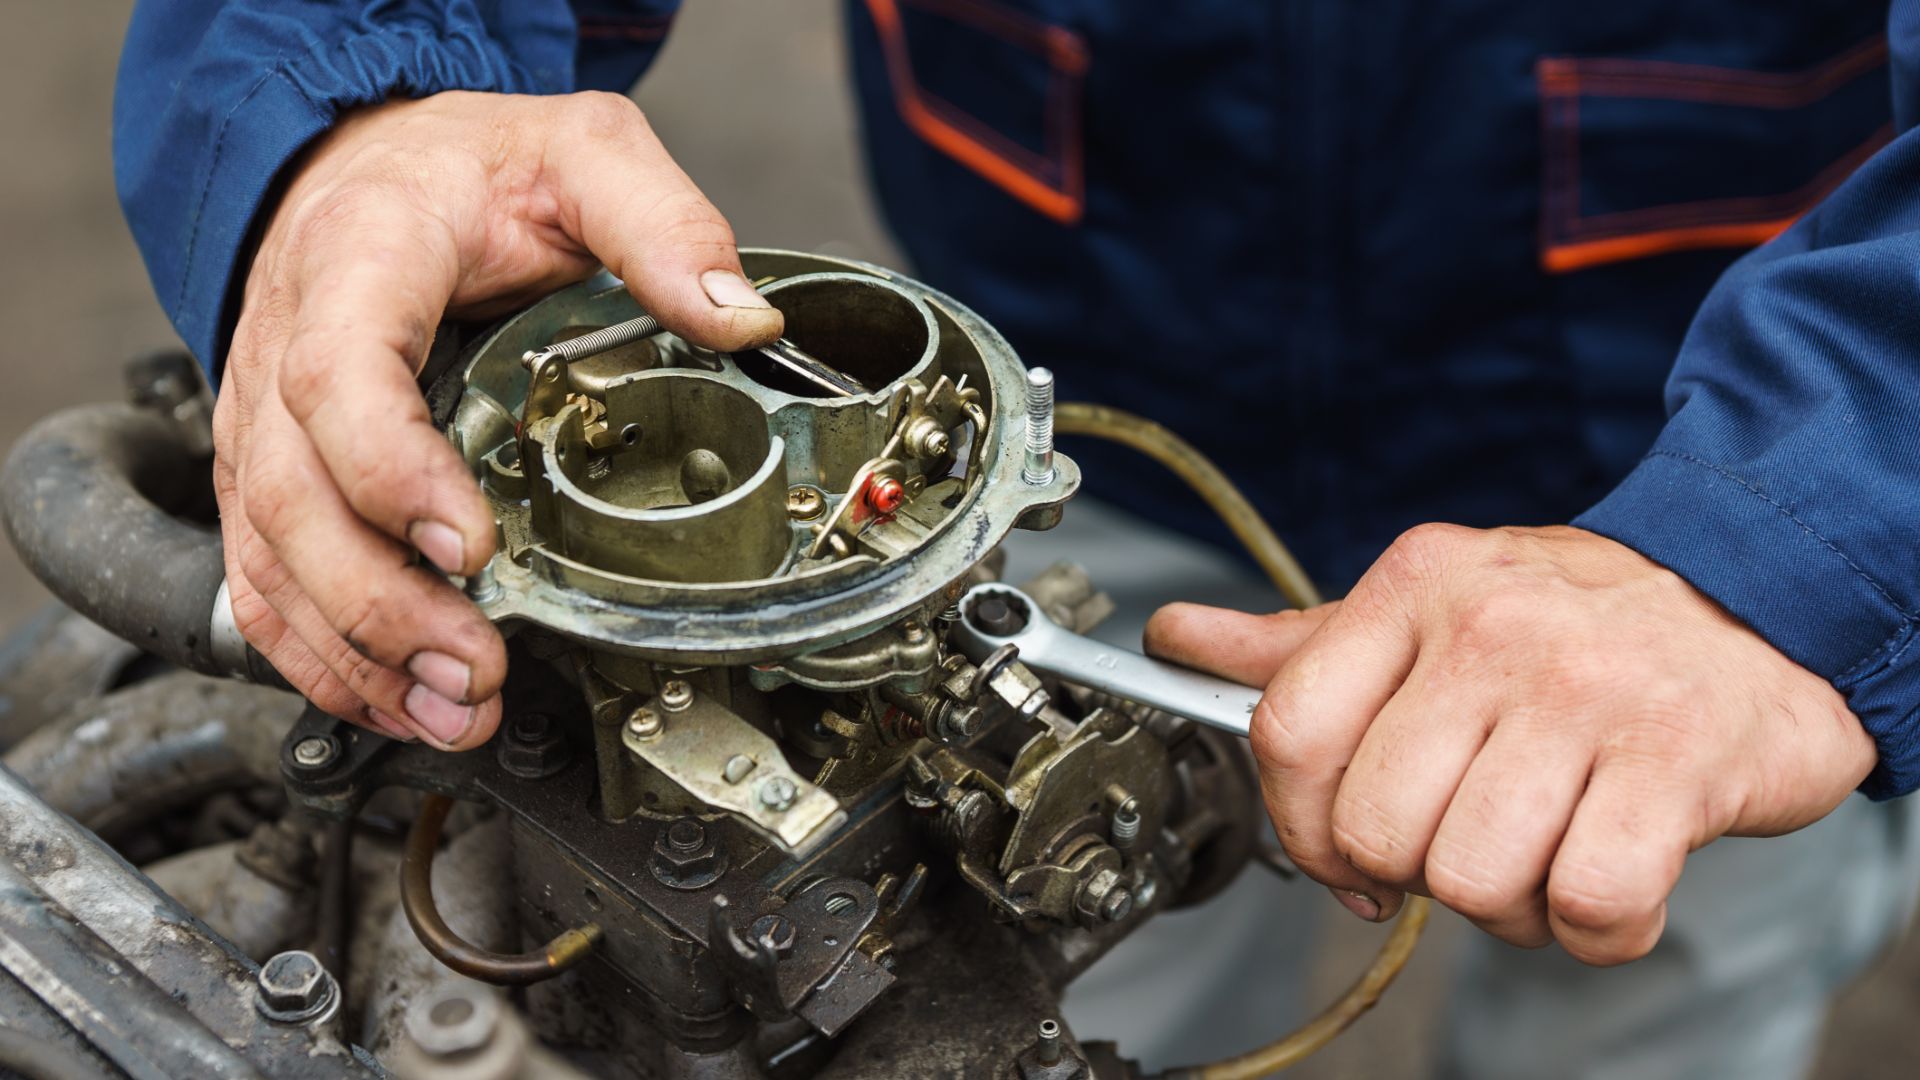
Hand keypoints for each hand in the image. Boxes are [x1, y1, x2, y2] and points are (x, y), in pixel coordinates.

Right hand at [218, 91, 781, 748]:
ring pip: (270, 555)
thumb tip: (743, 320)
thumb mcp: (581, 154)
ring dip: (353, 650)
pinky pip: (263, 578)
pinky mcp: (270, 473)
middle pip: (294, 495)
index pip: (342, 376)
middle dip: (379, 602)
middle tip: (471, 667)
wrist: (371, 168)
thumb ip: (661, 224)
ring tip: (448, 710)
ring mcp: (265, 420)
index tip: (474, 547)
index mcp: (359, 261)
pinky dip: (321, 654)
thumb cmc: (466, 169)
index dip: (394, 473)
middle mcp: (285, 346)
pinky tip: (395, 699)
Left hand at [1146, 524, 1872, 963]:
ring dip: (1510, 904)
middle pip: (1377, 827)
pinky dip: (1596, 928)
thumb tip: (1176, 638)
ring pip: (1474, 877)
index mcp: (1417, 587)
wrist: (1763, 602)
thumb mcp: (1435, 605)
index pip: (1290, 731)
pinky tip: (1611, 879)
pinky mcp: (1678, 763)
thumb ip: (1305, 645)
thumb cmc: (1577, 624)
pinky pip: (1591, 905)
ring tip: (1547, 849)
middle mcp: (1493, 630)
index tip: (1342, 854)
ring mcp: (1588, 694)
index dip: (1302, 824)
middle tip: (1470, 839)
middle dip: (1415, 869)